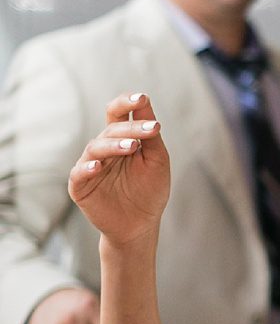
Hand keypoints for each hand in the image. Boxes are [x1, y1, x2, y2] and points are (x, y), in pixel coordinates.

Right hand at [69, 92, 169, 246]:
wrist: (141, 225)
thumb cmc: (150, 190)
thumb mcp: (156, 162)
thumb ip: (151, 137)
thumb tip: (147, 106)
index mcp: (120, 140)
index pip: (118, 115)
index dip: (127, 104)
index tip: (143, 98)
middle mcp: (103, 149)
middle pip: (111, 130)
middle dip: (131, 128)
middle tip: (151, 129)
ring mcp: (89, 166)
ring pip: (96, 148)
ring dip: (114, 145)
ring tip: (132, 147)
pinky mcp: (79, 186)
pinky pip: (79, 173)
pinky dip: (87, 168)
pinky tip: (98, 166)